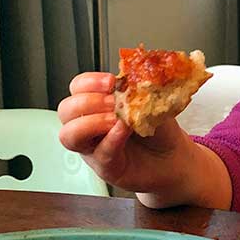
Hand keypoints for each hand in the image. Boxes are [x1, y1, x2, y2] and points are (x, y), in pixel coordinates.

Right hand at [57, 72, 230, 208]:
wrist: (174, 157)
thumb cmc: (158, 129)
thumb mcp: (150, 100)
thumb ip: (139, 87)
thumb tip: (134, 72)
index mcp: (97, 103)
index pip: (77, 87)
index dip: (89, 82)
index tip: (110, 81)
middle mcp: (89, 125)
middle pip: (66, 110)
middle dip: (87, 101)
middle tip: (112, 102)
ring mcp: (93, 147)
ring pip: (69, 135)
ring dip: (90, 123)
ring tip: (114, 119)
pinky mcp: (105, 166)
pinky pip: (99, 153)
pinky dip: (111, 139)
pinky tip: (123, 130)